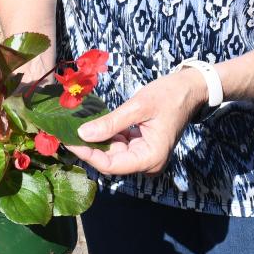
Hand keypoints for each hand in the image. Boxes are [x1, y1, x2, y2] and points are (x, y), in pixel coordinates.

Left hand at [67, 69, 206, 175]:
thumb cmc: (168, 95)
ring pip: (111, 153)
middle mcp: (147, 162)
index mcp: (150, 158)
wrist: (189, 88)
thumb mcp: (138, 106)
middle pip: (110, 161)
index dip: (88, 154)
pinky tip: (90, 126)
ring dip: (94, 141)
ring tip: (72, 129)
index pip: (111, 165)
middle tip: (64, 134)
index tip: (68, 141)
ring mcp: (143, 155)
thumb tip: (82, 135)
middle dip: (88, 148)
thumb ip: (111, 122)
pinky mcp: (140, 146)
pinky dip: (104, 135)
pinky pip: (118, 145)